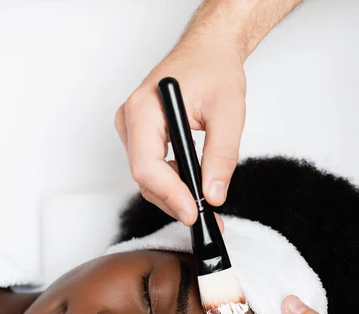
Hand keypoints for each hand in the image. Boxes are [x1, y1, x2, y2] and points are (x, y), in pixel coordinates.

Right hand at [115, 2, 246, 228]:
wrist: (208, 50)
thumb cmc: (213, 68)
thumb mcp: (228, 112)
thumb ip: (221, 156)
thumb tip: (214, 194)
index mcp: (144, 109)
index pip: (147, 166)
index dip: (170, 194)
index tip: (193, 211)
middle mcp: (130, 120)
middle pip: (145, 177)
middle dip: (175, 201)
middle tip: (203, 217)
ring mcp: (132, 129)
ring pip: (147, 178)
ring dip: (174, 196)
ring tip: (203, 207)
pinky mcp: (141, 136)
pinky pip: (151, 170)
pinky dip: (171, 184)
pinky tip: (192, 190)